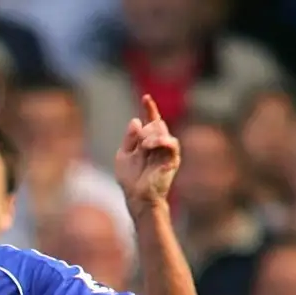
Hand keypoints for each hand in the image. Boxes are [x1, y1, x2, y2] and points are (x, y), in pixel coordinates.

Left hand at [114, 96, 180, 214]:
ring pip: (162, 131)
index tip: (145, 97)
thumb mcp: (123, 155)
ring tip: (144, 146)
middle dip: (145, 130)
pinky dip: (161, 140)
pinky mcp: (172, 159)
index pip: (151, 121)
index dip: (149, 108)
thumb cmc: (130, 179)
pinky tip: (150, 146)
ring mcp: (166, 151)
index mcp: (147, 141)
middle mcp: (159, 144)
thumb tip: (136, 120)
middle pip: (155, 124)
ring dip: (150, 135)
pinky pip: (171, 143)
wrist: (137, 196)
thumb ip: (129, 138)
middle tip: (139, 144)